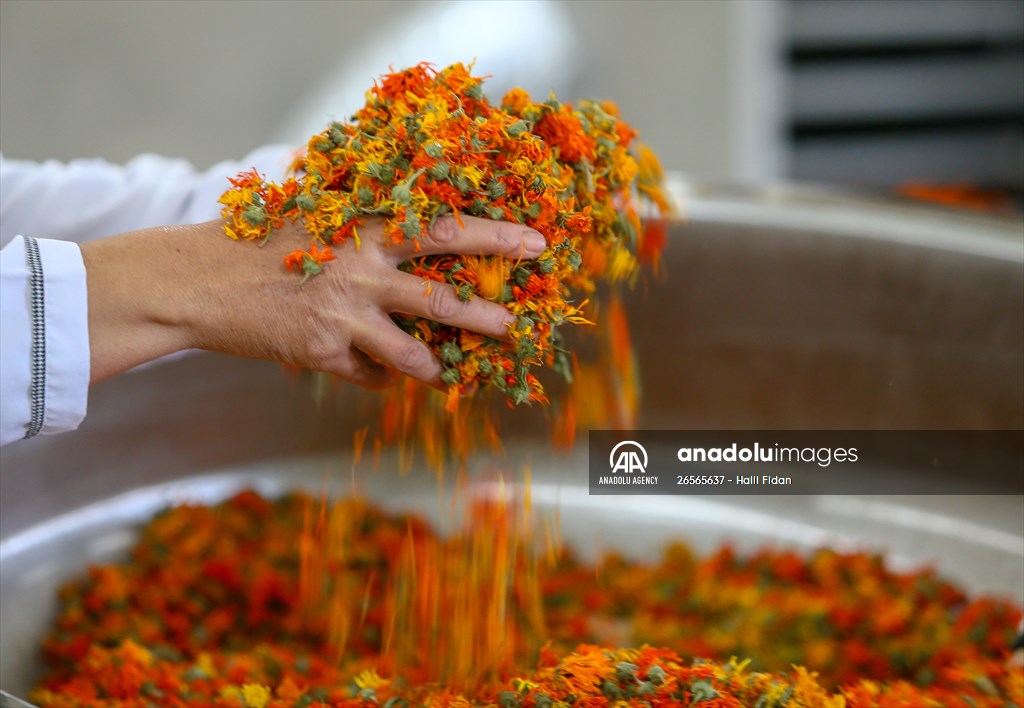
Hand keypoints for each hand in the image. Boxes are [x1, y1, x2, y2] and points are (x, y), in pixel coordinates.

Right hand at [81, 216, 545, 386]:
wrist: (197, 280)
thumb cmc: (259, 238)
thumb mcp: (315, 209)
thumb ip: (365, 215)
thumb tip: (415, 213)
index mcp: (366, 226)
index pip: (446, 229)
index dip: (495, 236)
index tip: (536, 242)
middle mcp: (362, 270)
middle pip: (441, 298)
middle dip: (486, 315)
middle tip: (517, 326)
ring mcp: (344, 315)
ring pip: (412, 350)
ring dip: (437, 367)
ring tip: (452, 375)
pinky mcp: (322, 352)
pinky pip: (368, 373)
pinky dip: (376, 375)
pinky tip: (373, 373)